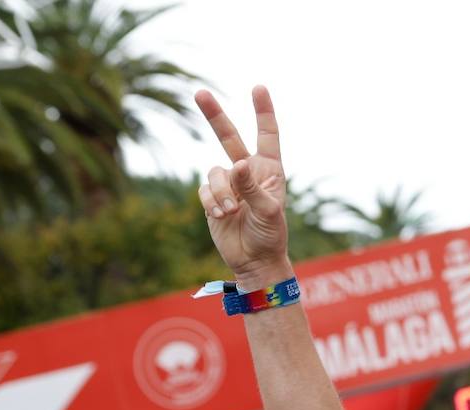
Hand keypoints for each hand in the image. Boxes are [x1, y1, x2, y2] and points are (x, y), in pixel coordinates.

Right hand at [195, 86, 292, 289]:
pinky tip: (221, 215)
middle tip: (199, 92)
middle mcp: (247, 172)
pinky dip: (212, 201)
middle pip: (228, 137)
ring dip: (221, 192)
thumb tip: (236, 163)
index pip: (267, 135)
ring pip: (214, 172)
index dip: (263, 112)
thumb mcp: (269, 211)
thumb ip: (252, 187)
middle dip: (214, 116)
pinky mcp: (212, 198)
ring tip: (232, 211)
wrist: (254, 261)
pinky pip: (204, 190)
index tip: (258, 87)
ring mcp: (228, 184)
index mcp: (269, 170)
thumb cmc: (270, 236)